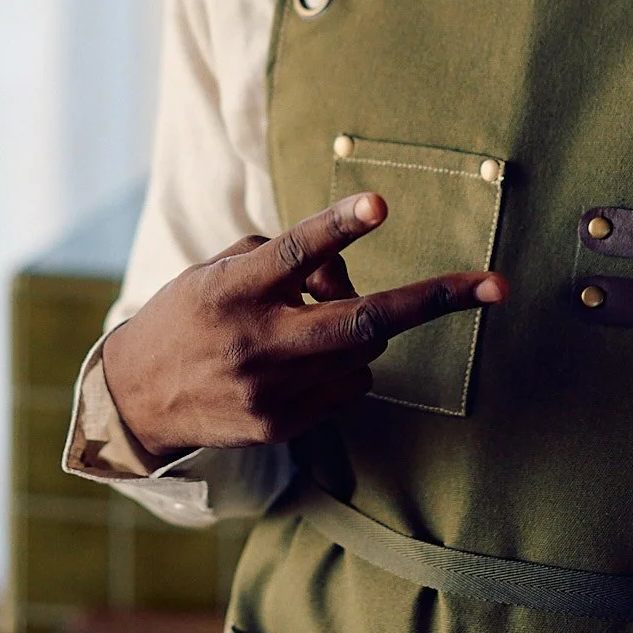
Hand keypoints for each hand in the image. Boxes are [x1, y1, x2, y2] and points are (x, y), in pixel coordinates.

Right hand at [102, 193, 506, 459]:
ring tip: (311, 323)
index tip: (379, 205)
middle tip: (494, 285)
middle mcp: (255, 341)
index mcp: (234, 289)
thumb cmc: (193, 314)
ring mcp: (272, 390)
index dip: (338, 228)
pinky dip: (342, 367)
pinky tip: (302, 362)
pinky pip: (347, 388)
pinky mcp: (282, 426)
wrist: (138, 398)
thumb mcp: (222, 269)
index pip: (293, 252)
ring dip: (361, 331)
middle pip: (361, 322)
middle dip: (434, 301)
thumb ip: (285, 259)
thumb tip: (345, 272)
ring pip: (363, 353)